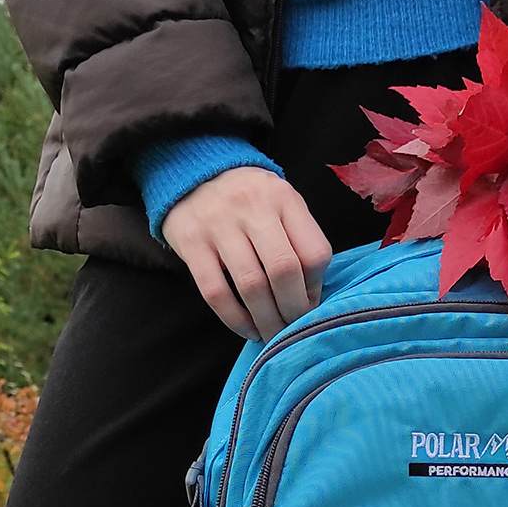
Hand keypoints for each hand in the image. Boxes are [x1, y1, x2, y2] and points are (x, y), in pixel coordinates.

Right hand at [159, 167, 333, 342]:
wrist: (191, 172)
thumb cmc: (248, 199)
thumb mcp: (281, 204)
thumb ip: (299, 240)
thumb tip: (311, 297)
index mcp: (283, 198)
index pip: (314, 252)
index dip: (316, 286)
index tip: (310, 301)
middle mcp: (252, 207)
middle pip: (284, 270)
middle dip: (293, 309)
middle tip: (293, 327)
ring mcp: (218, 224)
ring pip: (251, 285)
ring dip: (266, 319)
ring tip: (272, 333)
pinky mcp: (191, 243)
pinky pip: (216, 292)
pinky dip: (235, 319)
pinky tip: (247, 329)